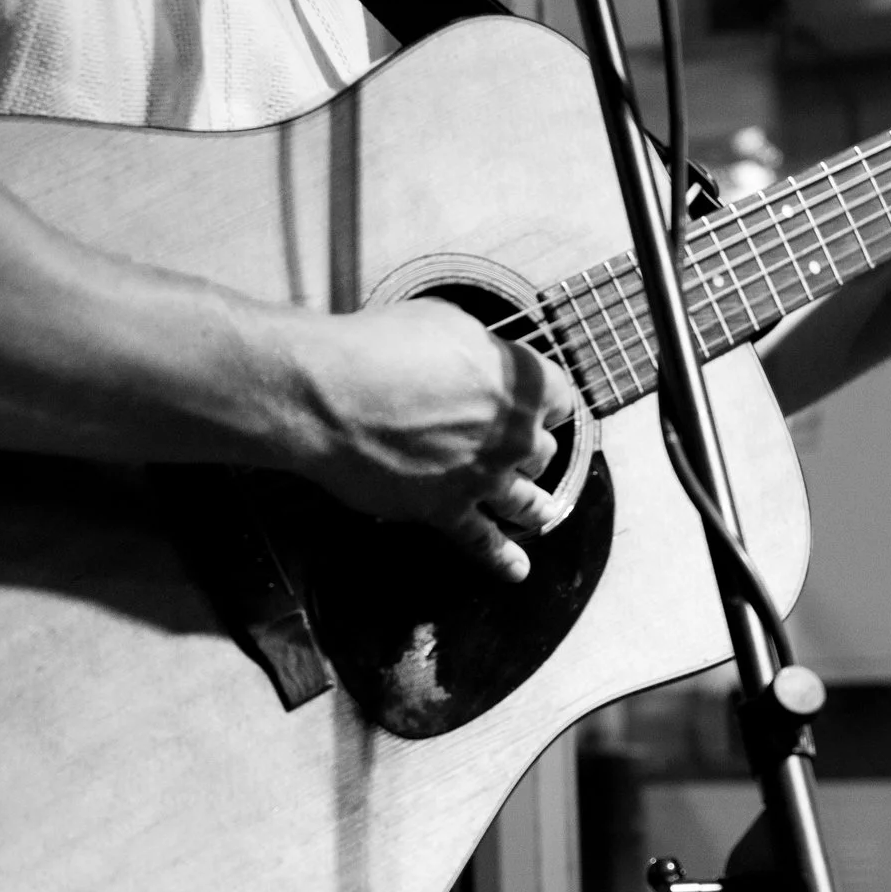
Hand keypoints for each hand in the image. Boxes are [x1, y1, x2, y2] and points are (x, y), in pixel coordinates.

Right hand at [294, 299, 580, 580]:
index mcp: (521, 384)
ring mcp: (483, 477)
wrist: (330, 396)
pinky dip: (503, 559)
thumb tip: (481, 362)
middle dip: (531, 452)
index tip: (541, 411)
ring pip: (527, 502)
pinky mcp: (447, 510)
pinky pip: (484, 542)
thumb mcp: (446, 321)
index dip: (547, 404)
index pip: (560, 399)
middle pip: (542, 452)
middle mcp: (514, 434)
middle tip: (518, 453)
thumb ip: (480, 349)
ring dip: (535, 508)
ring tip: (541, 513)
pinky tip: (516, 569)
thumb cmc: (380, 347)